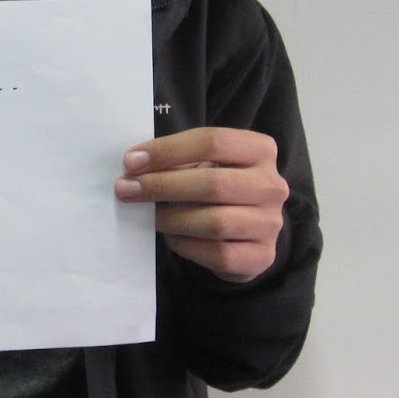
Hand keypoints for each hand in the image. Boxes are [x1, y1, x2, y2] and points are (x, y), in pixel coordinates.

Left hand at [114, 127, 288, 282]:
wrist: (248, 228)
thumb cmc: (217, 185)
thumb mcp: (206, 163)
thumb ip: (177, 160)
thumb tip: (134, 166)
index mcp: (260, 150)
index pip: (212, 141)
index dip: (168, 151)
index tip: (131, 161)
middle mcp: (272, 185)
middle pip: (213, 183)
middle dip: (162, 186)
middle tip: (126, 189)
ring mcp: (271, 223)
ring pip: (215, 222)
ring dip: (172, 219)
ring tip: (150, 216)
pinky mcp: (262, 256)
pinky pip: (219, 254)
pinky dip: (187, 246)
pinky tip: (172, 237)